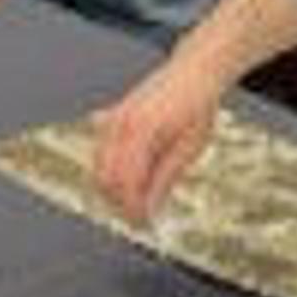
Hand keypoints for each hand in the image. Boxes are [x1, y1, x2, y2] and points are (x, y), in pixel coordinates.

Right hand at [92, 62, 221, 224]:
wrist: (193, 73)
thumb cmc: (197, 107)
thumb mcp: (189, 148)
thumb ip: (165, 178)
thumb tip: (151, 208)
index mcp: (142, 132)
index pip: (127, 182)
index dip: (132, 208)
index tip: (143, 223)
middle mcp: (121, 124)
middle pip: (106, 177)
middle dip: (119, 201)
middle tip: (140, 216)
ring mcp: (113, 119)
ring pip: (99, 166)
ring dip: (113, 187)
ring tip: (137, 201)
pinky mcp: (112, 117)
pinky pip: (101, 151)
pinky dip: (110, 169)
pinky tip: (130, 178)